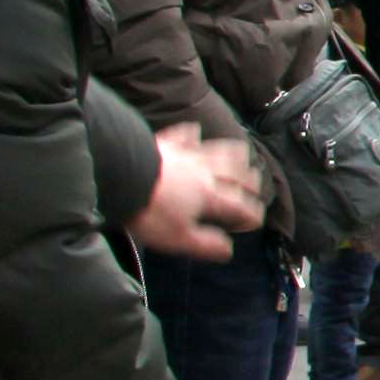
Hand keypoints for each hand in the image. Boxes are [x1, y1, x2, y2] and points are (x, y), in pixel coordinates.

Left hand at [137, 123, 265, 260]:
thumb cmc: (150, 212)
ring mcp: (186, 156)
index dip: (250, 213)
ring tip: (243, 152)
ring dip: (232, 153)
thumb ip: (206, 243)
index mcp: (209, 197)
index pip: (238, 206)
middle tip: (257, 183)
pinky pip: (184, 135)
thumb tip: (228, 250)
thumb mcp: (178, 238)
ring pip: (216, 151)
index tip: (257, 219)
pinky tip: (196, 129)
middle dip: (249, 180)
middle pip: (234, 175)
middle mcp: (203, 173)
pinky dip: (192, 132)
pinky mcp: (166, 145)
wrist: (122, 178)